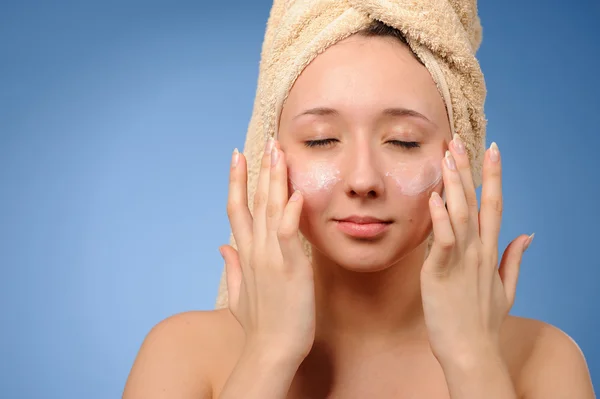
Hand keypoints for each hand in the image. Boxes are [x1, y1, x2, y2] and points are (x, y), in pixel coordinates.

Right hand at [219, 138, 315, 363]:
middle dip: (261, 169)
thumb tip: (222, 246)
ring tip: (279, 152)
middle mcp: (254, 250)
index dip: (236, 180)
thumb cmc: (260, 324)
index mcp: (244, 254)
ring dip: (275, 179)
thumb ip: (230, 266)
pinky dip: (291, 214)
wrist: (270, 351)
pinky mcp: (289, 269)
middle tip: (267, 140)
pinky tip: (296, 193)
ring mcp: (270, 258)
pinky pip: (289, 235)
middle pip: (255, 201)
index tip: (237, 155)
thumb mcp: (237, 292)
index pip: (236, 208)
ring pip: (271, 210)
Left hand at [421, 134, 532, 365]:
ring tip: (447, 156)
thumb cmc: (483, 322)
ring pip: (460, 214)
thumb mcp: (506, 289)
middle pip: (476, 202)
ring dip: (454, 184)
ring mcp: (462, 261)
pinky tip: (434, 197)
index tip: (493, 150)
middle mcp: (479, 251)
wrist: (473, 353)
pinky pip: (443, 240)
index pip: (495, 205)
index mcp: (491, 252)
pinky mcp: (442, 273)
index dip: (493, 176)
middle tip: (460, 140)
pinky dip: (440, 218)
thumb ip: (515, 259)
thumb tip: (528, 235)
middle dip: (469, 169)